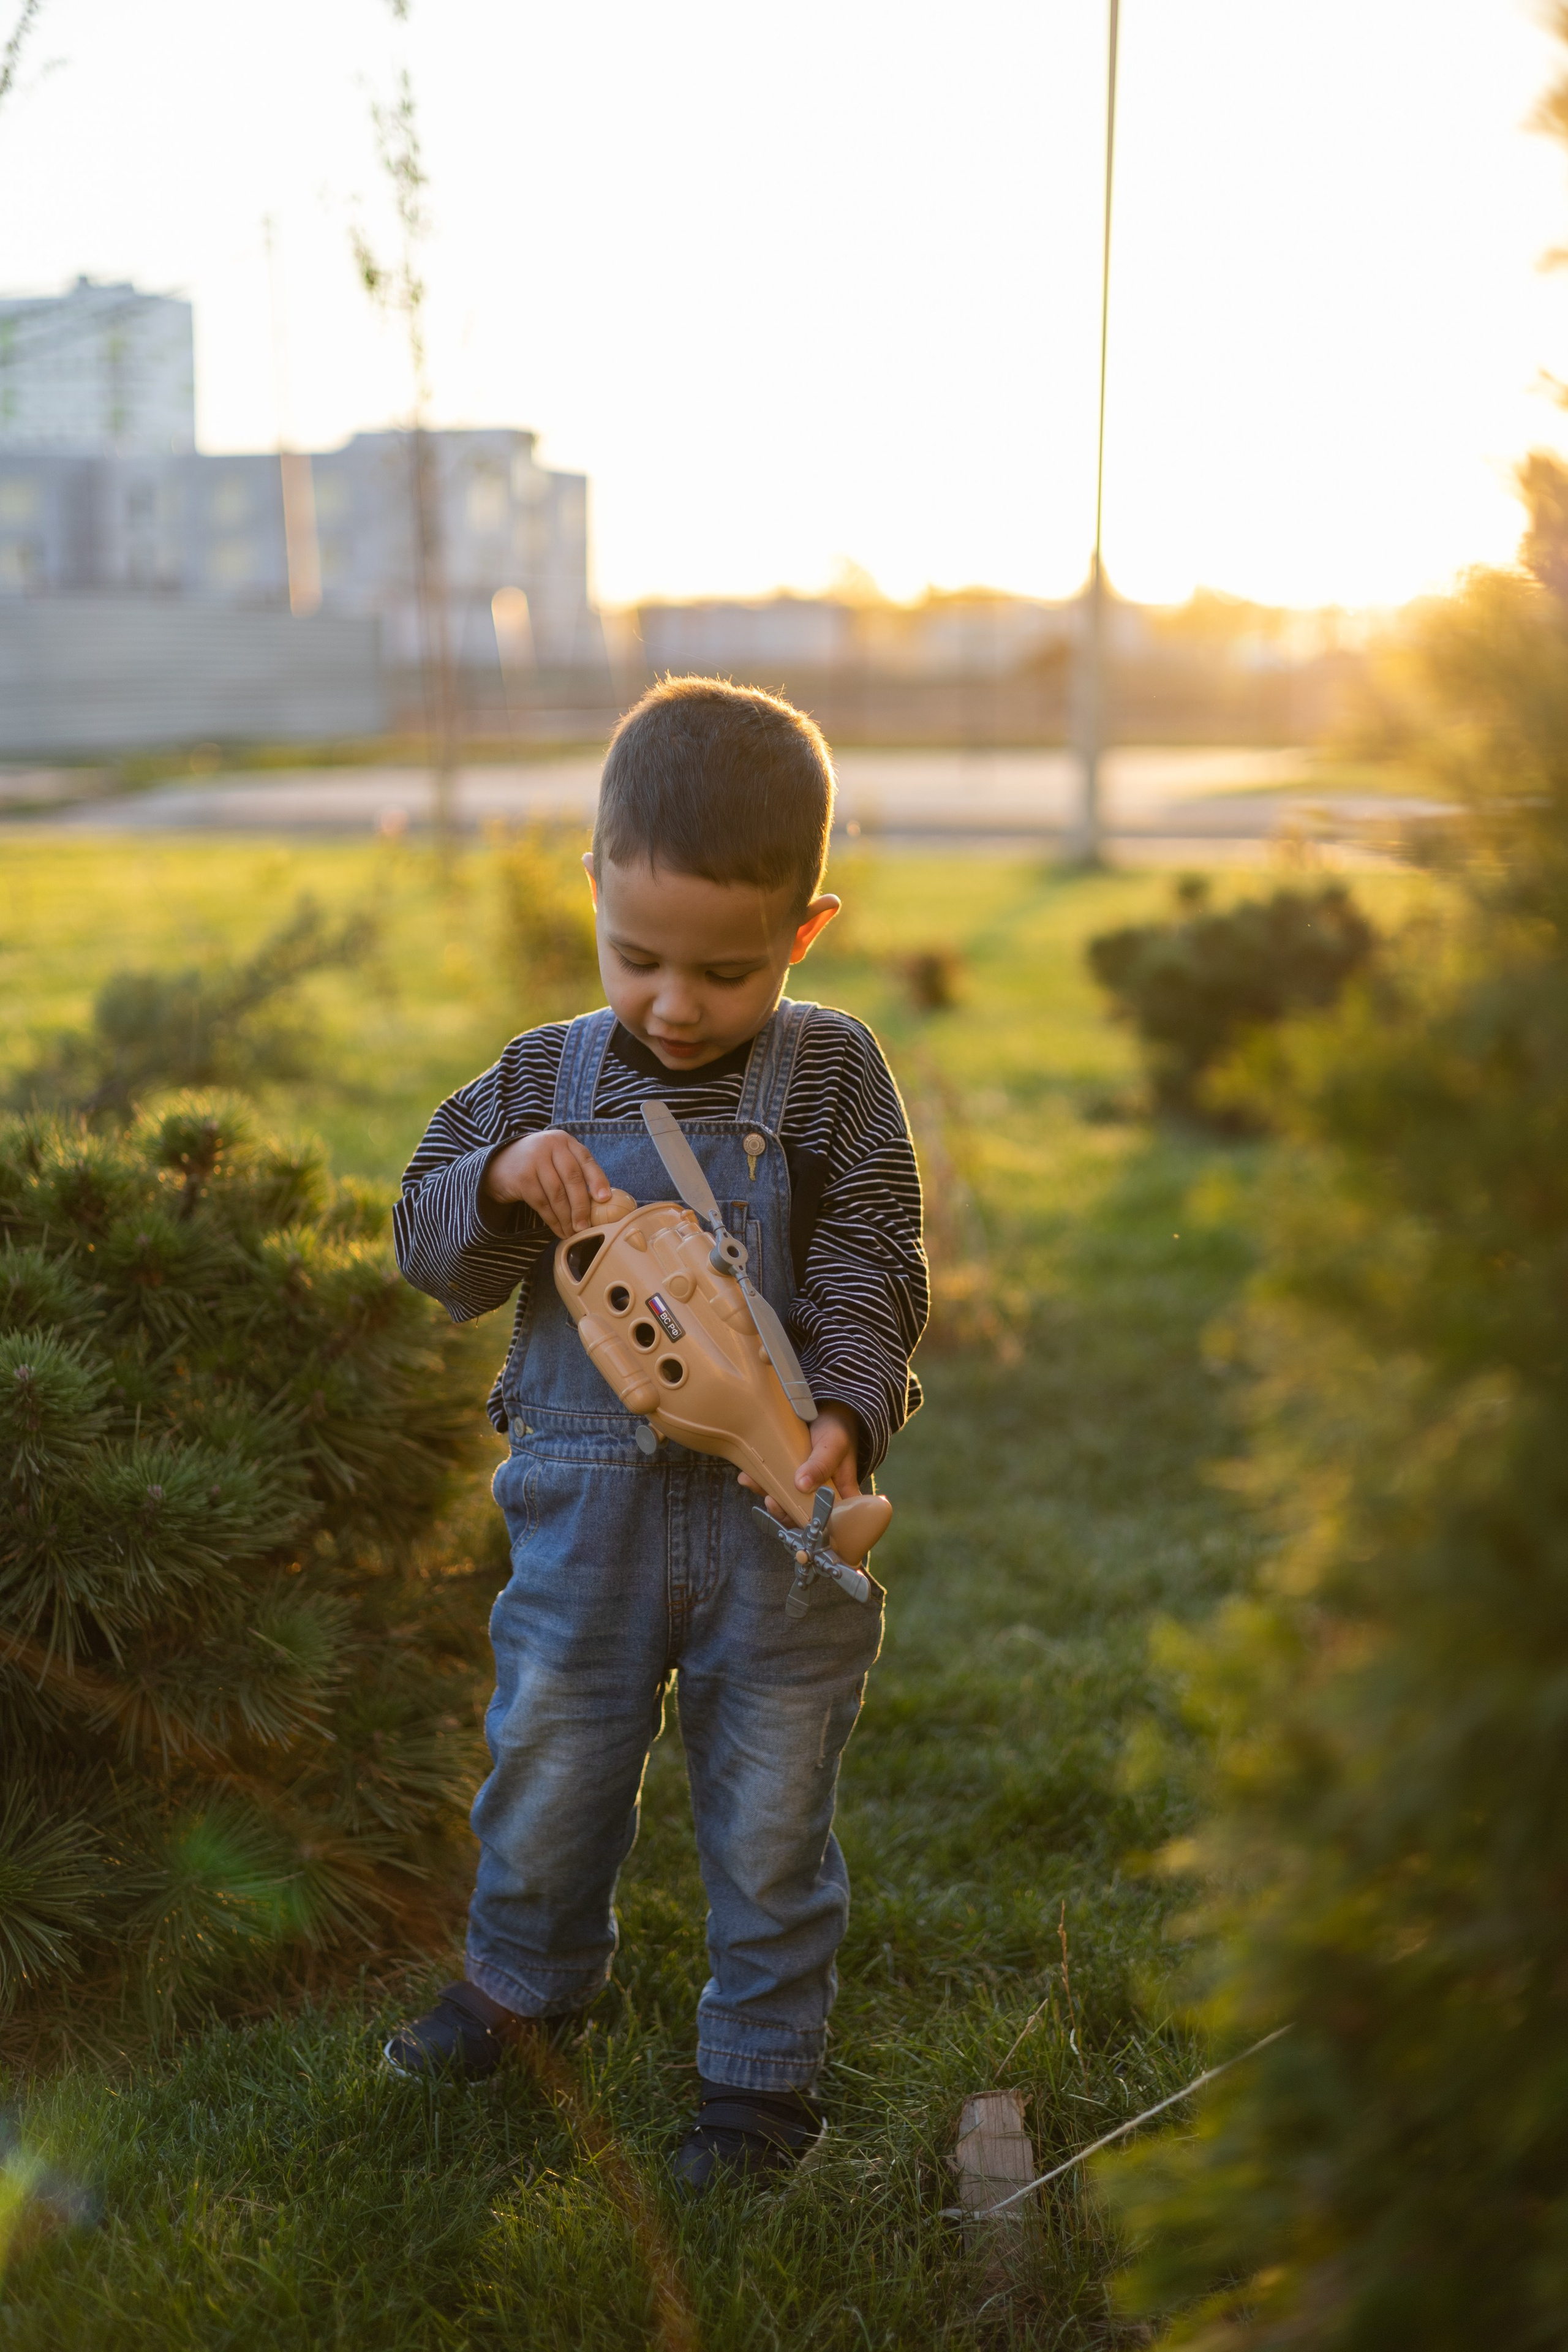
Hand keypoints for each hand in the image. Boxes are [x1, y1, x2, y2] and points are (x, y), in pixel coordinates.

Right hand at [483, 1129, 611, 1238]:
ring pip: (557, 1193)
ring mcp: (534, 1160)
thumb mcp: (556, 1159)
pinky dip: (552, 1219)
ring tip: (573, 1232)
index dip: (597, 1180)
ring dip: (567, 1217)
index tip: (605, 1199)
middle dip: (581, 1205)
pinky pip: (541, 1202)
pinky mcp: (522, 1177)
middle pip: (573, 1178)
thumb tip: (600, 1201)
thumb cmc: (537, 1166)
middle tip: (586, 1226)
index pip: (586, 1160)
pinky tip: (558, 1229)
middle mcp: (550, 1146)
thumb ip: (575, 1172)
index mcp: (564, 1141)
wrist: (498, 1165)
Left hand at [739, 1401, 860, 1519]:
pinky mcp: (786, 1474)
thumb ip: (821, 1464)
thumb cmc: (837, 1429)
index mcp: (840, 1495)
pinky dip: (759, 1481)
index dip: (812, 1527)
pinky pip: (772, 1484)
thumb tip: (801, 1485)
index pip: (829, 1521)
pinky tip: (747, 1475)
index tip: (796, 1519)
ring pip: (783, 1500)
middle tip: (771, 1501)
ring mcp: (801, 1486)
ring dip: (766, 1495)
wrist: (826, 1410)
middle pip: (801, 1515)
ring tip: (752, 1482)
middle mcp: (820, 1495)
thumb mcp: (833, 1444)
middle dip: (783, 1511)